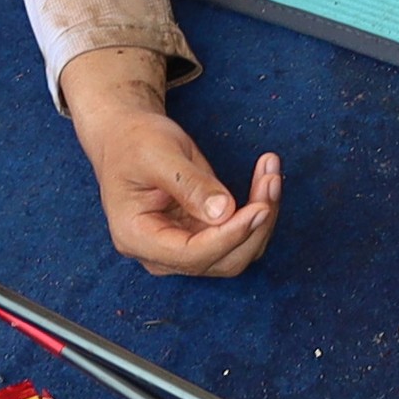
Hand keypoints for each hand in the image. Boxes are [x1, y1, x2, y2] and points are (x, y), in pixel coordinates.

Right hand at [63, 45, 279, 277]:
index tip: (260, 207)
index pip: (191, 255)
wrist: (128, 138)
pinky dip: (259, 210)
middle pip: (221, 261)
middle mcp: (159, 254)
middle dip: (254, 225)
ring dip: (262, 217)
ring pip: (237, 252)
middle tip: (271, 178)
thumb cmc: (135, 142)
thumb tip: (224, 213)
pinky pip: (239, 235)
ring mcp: (182, 249)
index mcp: (136, 237)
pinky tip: (266, 178)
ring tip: (271, 172)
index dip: (230, 236)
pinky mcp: (201, 236)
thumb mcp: (159, 154)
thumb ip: (190, 185)